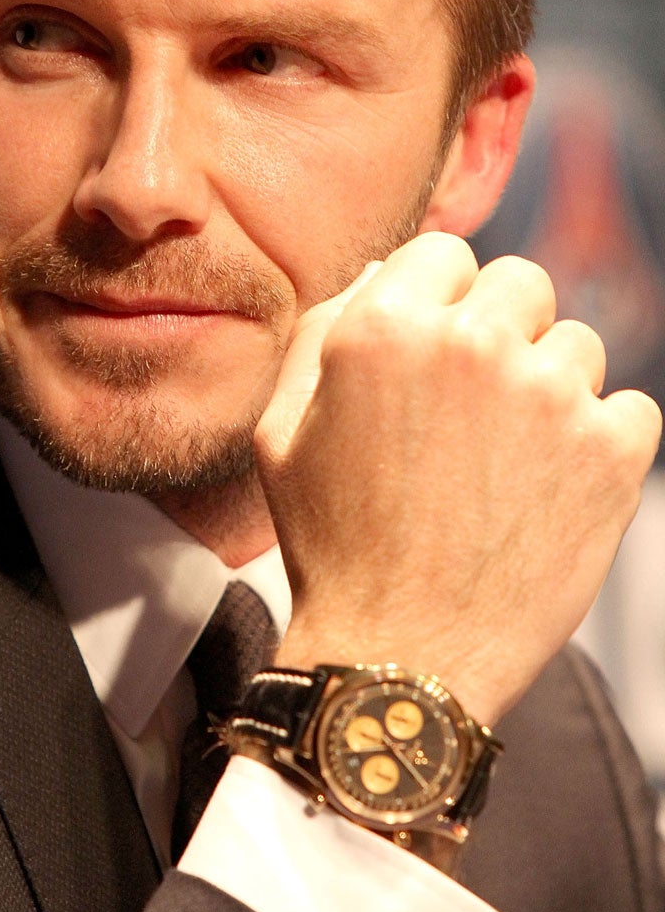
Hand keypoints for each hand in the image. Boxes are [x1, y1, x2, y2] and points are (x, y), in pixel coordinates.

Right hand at [255, 232, 661, 722]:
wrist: (401, 659)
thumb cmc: (334, 545)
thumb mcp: (281, 432)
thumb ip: (323, 333)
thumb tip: (381, 273)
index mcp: (386, 327)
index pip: (446, 252)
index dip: (438, 301)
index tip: (436, 355)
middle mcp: (474, 344)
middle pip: (521, 283)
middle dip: (501, 332)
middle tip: (473, 411)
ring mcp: (551, 396)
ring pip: (577, 345)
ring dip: (550, 387)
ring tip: (506, 463)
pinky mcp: (612, 453)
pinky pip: (629, 408)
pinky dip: (599, 443)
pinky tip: (550, 490)